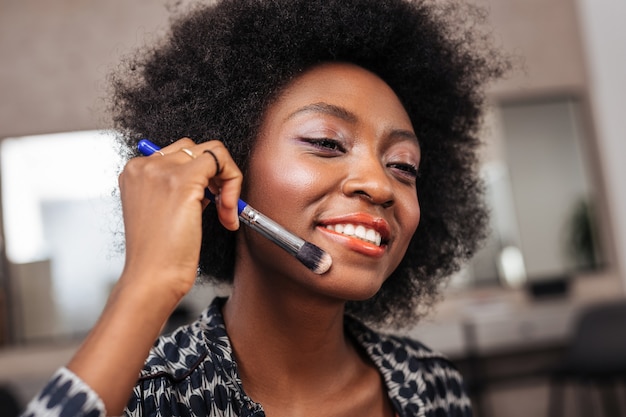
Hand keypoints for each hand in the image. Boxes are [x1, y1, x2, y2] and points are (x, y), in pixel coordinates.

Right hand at [118, 137, 241, 301]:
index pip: (178, 154)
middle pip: (195, 149)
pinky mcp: (182, 180)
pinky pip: (221, 162)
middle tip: (219, 207)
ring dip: (227, 180)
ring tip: (224, 212)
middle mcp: (143, 165)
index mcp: (135, 171)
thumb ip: (178, 188)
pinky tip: (227, 213)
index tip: (208, 203)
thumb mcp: (162, 211)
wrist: (151, 277)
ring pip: (213, 151)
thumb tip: (209, 180)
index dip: (201, 177)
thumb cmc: (158, 254)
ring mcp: (161, 170)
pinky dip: (233, 185)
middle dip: (215, 177)